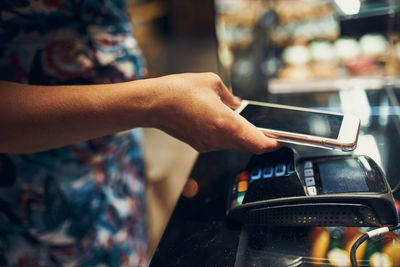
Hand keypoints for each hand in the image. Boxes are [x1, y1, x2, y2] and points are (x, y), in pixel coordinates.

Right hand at [150, 72, 280, 153]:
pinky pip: (221, 143)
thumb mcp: (212, 83)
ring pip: (234, 145)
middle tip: (271, 133)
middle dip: (261, 141)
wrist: (153, 104)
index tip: (282, 141)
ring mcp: (208, 144)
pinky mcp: (199, 145)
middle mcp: (217, 138)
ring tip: (250, 125)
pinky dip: (229, 137)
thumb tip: (237, 105)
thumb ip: (230, 97)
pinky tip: (227, 124)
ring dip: (244, 138)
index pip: (257, 142)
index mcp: (225, 123)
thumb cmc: (179, 91)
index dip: (272, 144)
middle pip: (247, 146)